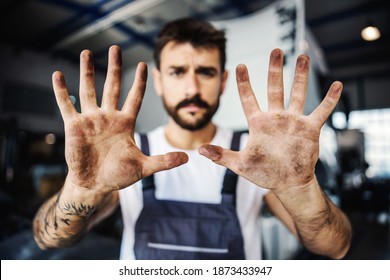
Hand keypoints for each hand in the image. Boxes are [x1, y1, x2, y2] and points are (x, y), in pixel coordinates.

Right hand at [53, 46, 187, 193]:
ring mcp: (91, 120)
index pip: (135, 97)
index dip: (140, 82)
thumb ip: (164, 161)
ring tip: (85, 53)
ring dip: (87, 72)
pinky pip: (67, 105)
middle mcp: (109, 117)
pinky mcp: (74, 126)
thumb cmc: (118, 175)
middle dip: (114, 68)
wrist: (95, 185)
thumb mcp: (143, 167)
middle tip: (115, 48)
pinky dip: (61, 91)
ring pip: (89, 90)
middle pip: (113, 87)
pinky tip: (57, 75)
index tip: (144, 64)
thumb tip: (188, 157)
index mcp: (126, 123)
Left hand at [199, 48, 341, 190]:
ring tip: (303, 57)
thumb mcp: (240, 164)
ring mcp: (293, 121)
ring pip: (298, 93)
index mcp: (258, 123)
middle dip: (275, 69)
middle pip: (274, 88)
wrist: (288, 183)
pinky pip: (322, 111)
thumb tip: (199, 149)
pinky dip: (330, 99)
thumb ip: (221, 156)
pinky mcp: (309, 129)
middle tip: (276, 50)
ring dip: (301, 76)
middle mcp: (275, 118)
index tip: (240, 66)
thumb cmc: (264, 173)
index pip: (248, 98)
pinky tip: (337, 85)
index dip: (244, 83)